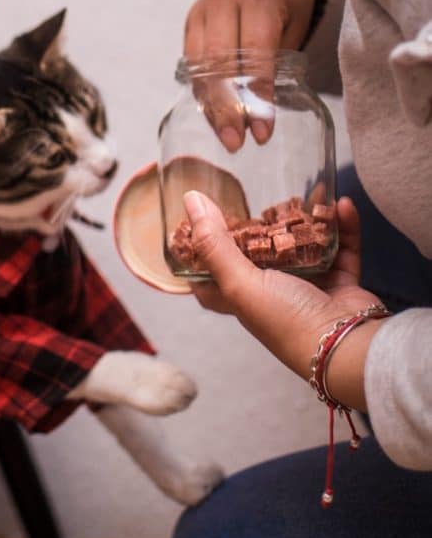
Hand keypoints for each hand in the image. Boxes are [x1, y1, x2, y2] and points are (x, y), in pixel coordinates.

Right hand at [183, 0, 314, 150]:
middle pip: (219, 61)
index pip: (254, 53)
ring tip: (224, 136)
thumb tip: (260, 120)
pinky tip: (213, 116)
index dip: (257, 96)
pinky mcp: (190, 22)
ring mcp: (201, 9)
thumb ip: (277, 66)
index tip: (261, 132)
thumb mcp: (293, 30)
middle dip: (227, 107)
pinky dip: (202, 91)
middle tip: (235, 141)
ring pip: (199, 65)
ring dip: (210, 105)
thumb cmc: (287, 6)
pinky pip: (191, 63)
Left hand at [183, 191, 385, 409]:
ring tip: (304, 192)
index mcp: (243, 299)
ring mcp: (309, 288)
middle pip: (260, 256)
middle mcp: (273, 294)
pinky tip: (342, 204)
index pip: (213, 279)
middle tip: (254, 196)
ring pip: (303, 246)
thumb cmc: (287, 320)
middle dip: (259, 228)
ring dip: (305, 220)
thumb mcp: (239, 282)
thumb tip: (191, 201)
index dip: (203, 255)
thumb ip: (214, 243)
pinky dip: (343, 227)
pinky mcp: (341, 284)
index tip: (198, 225)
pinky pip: (341, 248)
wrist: (346, 346)